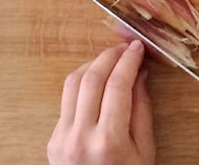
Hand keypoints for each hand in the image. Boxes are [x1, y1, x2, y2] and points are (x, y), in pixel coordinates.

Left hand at [47, 40, 154, 164]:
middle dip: (110, 55)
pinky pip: (66, 99)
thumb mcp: (145, 151)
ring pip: (73, 82)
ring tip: (112, 59)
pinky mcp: (53, 139)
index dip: (129, 60)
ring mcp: (62, 138)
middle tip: (125, 47)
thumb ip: (142, 109)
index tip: (138, 47)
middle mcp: (81, 136)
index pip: (118, 84)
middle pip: (92, 77)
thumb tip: (139, 72)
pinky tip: (97, 80)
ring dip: (93, 64)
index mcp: (109, 141)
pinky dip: (82, 83)